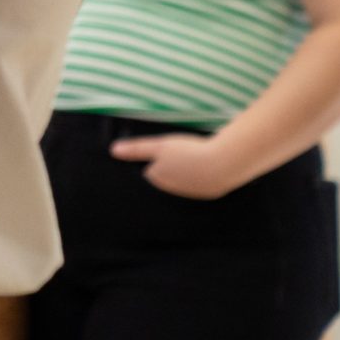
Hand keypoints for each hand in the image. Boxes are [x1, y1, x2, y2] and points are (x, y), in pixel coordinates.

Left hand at [110, 133, 246, 199]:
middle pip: (165, 178)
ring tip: (190, 158)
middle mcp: (173, 191)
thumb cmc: (188, 153)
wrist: (226, 164)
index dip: (151, 161)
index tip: (156, 152)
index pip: (148, 172)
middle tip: (176, 153)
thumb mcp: (159, 145)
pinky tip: (206, 164)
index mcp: (158, 180)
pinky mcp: (210, 192)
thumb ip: (137, 149)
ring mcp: (193, 193)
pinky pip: (201, 183)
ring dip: (185, 171)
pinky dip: (201, 175)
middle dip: (167, 168)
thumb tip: (113, 151)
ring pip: (184, 181)